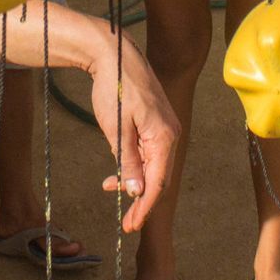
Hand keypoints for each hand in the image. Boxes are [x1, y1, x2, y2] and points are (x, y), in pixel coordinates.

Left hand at [84, 34, 179, 232]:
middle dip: (140, 200)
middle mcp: (170, 134)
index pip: (157, 182)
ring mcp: (164, 128)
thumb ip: (128, 161)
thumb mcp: (116, 129)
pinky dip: (134, 165)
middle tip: (124, 222)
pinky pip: (149, 152)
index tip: (131, 226)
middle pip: (158, 177)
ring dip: (134, 181)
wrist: (115, 53)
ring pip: (153, 166)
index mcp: (164, 137)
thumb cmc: (114, 87)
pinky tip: (116, 171)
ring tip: (109, 188)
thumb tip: (136, 192)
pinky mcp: (155, 123)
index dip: (144, 207)